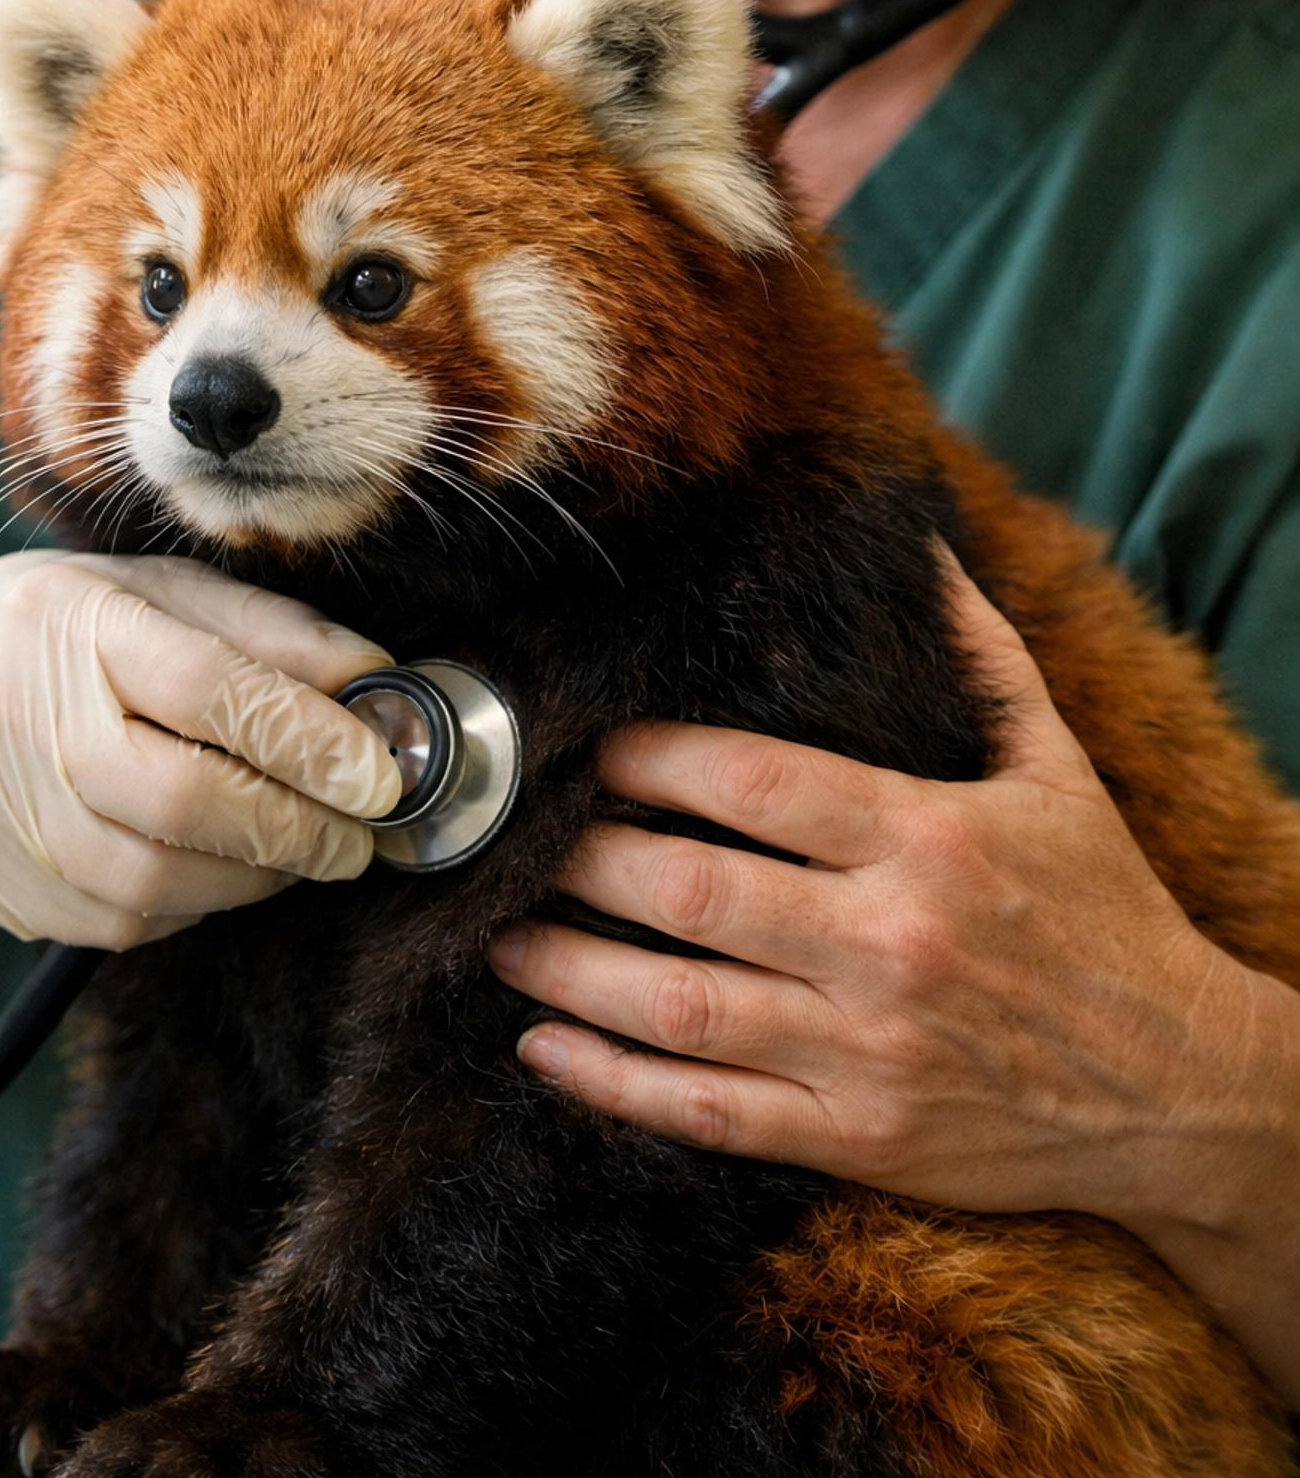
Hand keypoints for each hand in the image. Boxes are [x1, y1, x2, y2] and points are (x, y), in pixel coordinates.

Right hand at [0, 551, 400, 947]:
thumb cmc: (66, 630)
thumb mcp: (161, 593)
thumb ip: (272, 631)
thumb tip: (378, 680)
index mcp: (72, 622)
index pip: (204, 687)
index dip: (304, 737)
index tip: (380, 774)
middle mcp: (21, 718)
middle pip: (178, 798)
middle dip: (294, 828)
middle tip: (358, 836)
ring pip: (151, 879)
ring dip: (253, 876)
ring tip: (302, 851)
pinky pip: (120, 923)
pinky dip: (195, 904)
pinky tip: (224, 870)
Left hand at [488, 564, 1299, 1398]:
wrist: (1184, 1088)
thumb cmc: (1107, 912)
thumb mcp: (1056, 765)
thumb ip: (980, 653)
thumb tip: (921, 547)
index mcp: (928, 837)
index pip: (756, 782)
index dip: (653, 758)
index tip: (594, 744)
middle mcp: (888, 941)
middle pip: (691, 888)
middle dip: (582, 858)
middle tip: (520, 837)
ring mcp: (867, 1050)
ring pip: (679, 1006)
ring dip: (569, 971)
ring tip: (501, 937)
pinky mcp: (860, 1139)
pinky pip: (710, 1114)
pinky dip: (614, 1085)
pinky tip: (544, 1051)